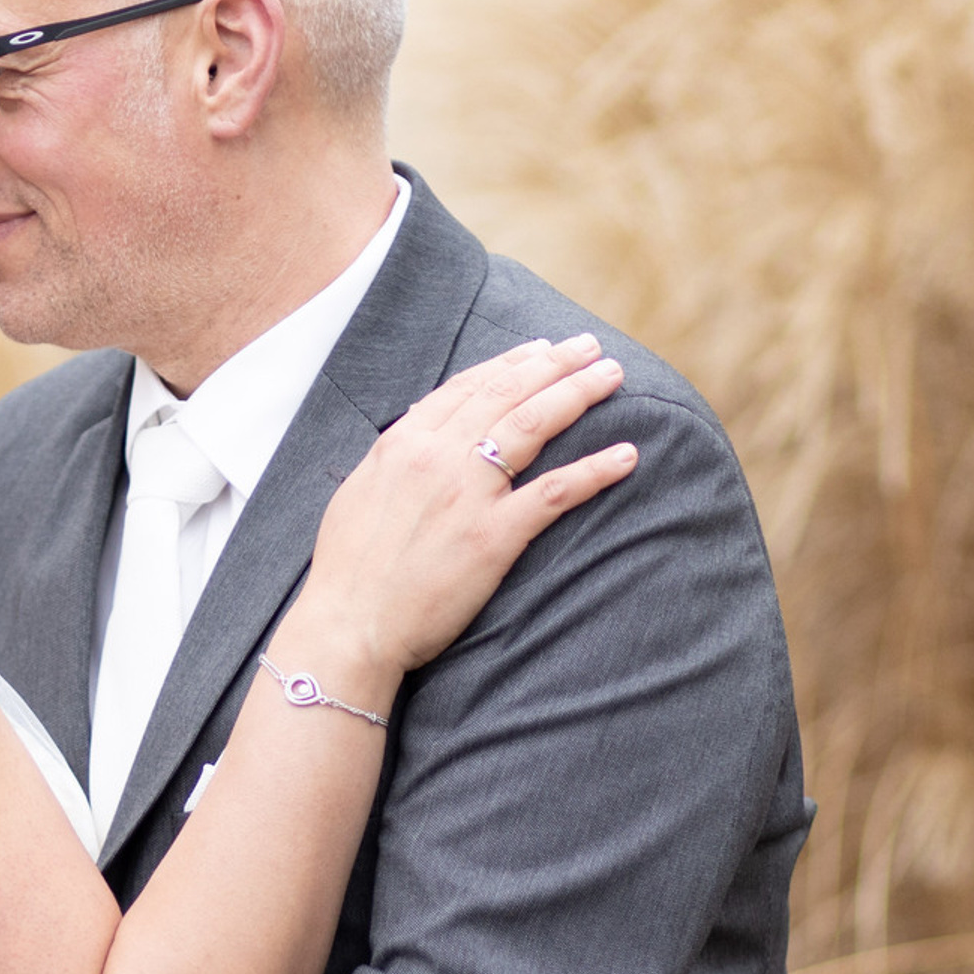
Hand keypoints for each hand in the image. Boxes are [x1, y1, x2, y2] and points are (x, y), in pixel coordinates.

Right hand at [295, 333, 635, 685]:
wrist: (348, 625)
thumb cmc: (348, 571)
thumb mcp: (359, 493)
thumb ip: (394, 457)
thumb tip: (416, 429)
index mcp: (402, 443)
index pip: (467, 387)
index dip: (510, 364)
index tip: (540, 350)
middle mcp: (437, 457)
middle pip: (507, 394)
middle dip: (554, 364)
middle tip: (589, 348)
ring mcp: (467, 494)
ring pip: (533, 425)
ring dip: (578, 394)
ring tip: (611, 376)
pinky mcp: (493, 536)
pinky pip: (554, 492)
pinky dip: (594, 470)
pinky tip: (625, 456)